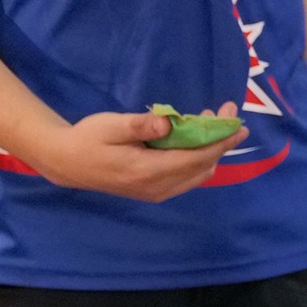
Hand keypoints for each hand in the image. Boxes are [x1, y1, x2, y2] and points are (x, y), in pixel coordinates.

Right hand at [32, 104, 246, 202]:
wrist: (68, 163)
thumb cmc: (88, 139)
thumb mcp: (111, 126)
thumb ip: (140, 125)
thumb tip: (168, 122)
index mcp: (147, 171)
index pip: (196, 158)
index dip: (220, 141)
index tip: (238, 124)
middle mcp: (157, 187)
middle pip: (202, 166)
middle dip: (220, 141)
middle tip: (226, 113)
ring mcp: (156, 192)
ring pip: (198, 174)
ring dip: (210, 149)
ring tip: (209, 121)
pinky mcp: (154, 191)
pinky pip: (187, 177)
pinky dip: (198, 158)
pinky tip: (194, 137)